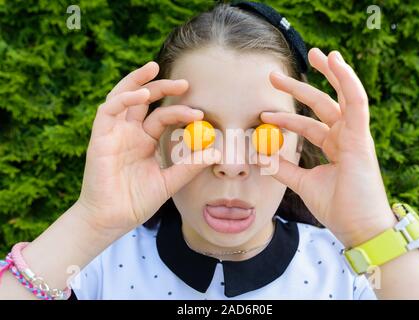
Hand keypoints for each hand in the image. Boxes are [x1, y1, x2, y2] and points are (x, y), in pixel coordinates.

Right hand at [77, 61, 220, 234]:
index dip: (180, 112)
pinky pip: (109, 110)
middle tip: (185, 83)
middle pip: (144, 100)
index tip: (200, 114)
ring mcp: (114, 133)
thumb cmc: (137, 202)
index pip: (162, 116)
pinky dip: (124, 98)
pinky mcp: (100, 137)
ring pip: (122, 96)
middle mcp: (129, 133)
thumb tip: (216, 152)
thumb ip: (189, 167)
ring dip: (138, 80)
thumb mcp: (169, 182)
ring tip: (155, 68)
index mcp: (144, 141)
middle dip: (163, 87)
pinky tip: (142, 94)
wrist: (112, 220)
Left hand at [256, 48, 396, 246]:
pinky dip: (347, 80)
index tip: (262, 113)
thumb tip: (261, 157)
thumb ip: (285, 169)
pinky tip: (336, 60)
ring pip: (341, 96)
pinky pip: (356, 102)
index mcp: (334, 146)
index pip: (308, 124)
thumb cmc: (338, 208)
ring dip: (330, 72)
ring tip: (315, 52)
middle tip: (274, 75)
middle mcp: (345, 137)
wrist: (358, 228)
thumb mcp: (304, 184)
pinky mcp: (361, 137)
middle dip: (299, 88)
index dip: (285, 117)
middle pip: (321, 105)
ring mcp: (355, 135)